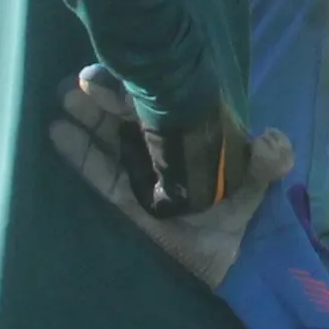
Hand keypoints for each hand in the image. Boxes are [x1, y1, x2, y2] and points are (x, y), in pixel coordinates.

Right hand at [49, 67, 290, 286]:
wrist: (228, 260)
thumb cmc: (240, 211)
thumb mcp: (258, 182)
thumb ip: (270, 161)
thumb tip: (271, 138)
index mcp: (190, 130)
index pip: (162, 101)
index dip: (141, 85)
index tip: (122, 69)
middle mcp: (160, 141)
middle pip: (128, 113)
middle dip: (104, 95)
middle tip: (78, 81)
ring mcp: (138, 167)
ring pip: (107, 135)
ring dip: (86, 117)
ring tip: (62, 99)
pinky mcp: (123, 196)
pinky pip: (97, 170)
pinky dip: (78, 152)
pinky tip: (57, 131)